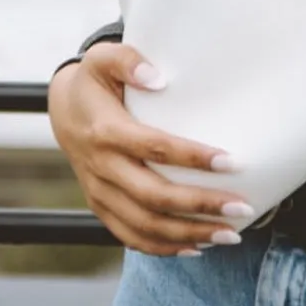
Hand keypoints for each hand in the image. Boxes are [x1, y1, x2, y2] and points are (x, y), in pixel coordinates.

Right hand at [47, 43, 252, 256]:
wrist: (62, 109)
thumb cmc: (94, 80)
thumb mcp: (103, 58)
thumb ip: (128, 60)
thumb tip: (158, 78)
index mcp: (106, 131)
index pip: (154, 148)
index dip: (193, 157)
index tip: (232, 162)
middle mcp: (101, 167)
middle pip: (154, 196)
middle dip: (200, 206)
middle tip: (242, 208)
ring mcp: (99, 192)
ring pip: (145, 225)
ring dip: (189, 234)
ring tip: (231, 234)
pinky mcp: (101, 207)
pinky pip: (131, 236)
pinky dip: (164, 248)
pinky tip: (198, 247)